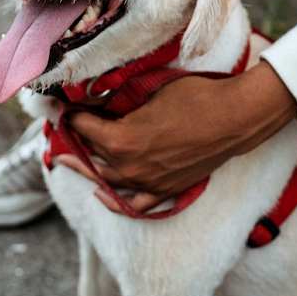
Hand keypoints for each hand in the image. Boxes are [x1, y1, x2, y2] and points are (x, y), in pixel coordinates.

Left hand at [54, 61, 296, 212]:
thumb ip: (121, 100)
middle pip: (88, 156)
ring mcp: (146, 183)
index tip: (66, 106)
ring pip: (105, 179)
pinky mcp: (165, 191)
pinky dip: (115, 200)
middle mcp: (128, 167)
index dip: (72, 114)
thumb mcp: (150, 91)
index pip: (82, 127)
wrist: (233, 118)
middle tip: (63, 130)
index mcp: (120, 139)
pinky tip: (102, 194)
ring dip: (88, 166)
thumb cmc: (194, 97)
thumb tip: (100, 98)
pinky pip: (134, 205)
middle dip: (75, 140)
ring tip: (72, 158)